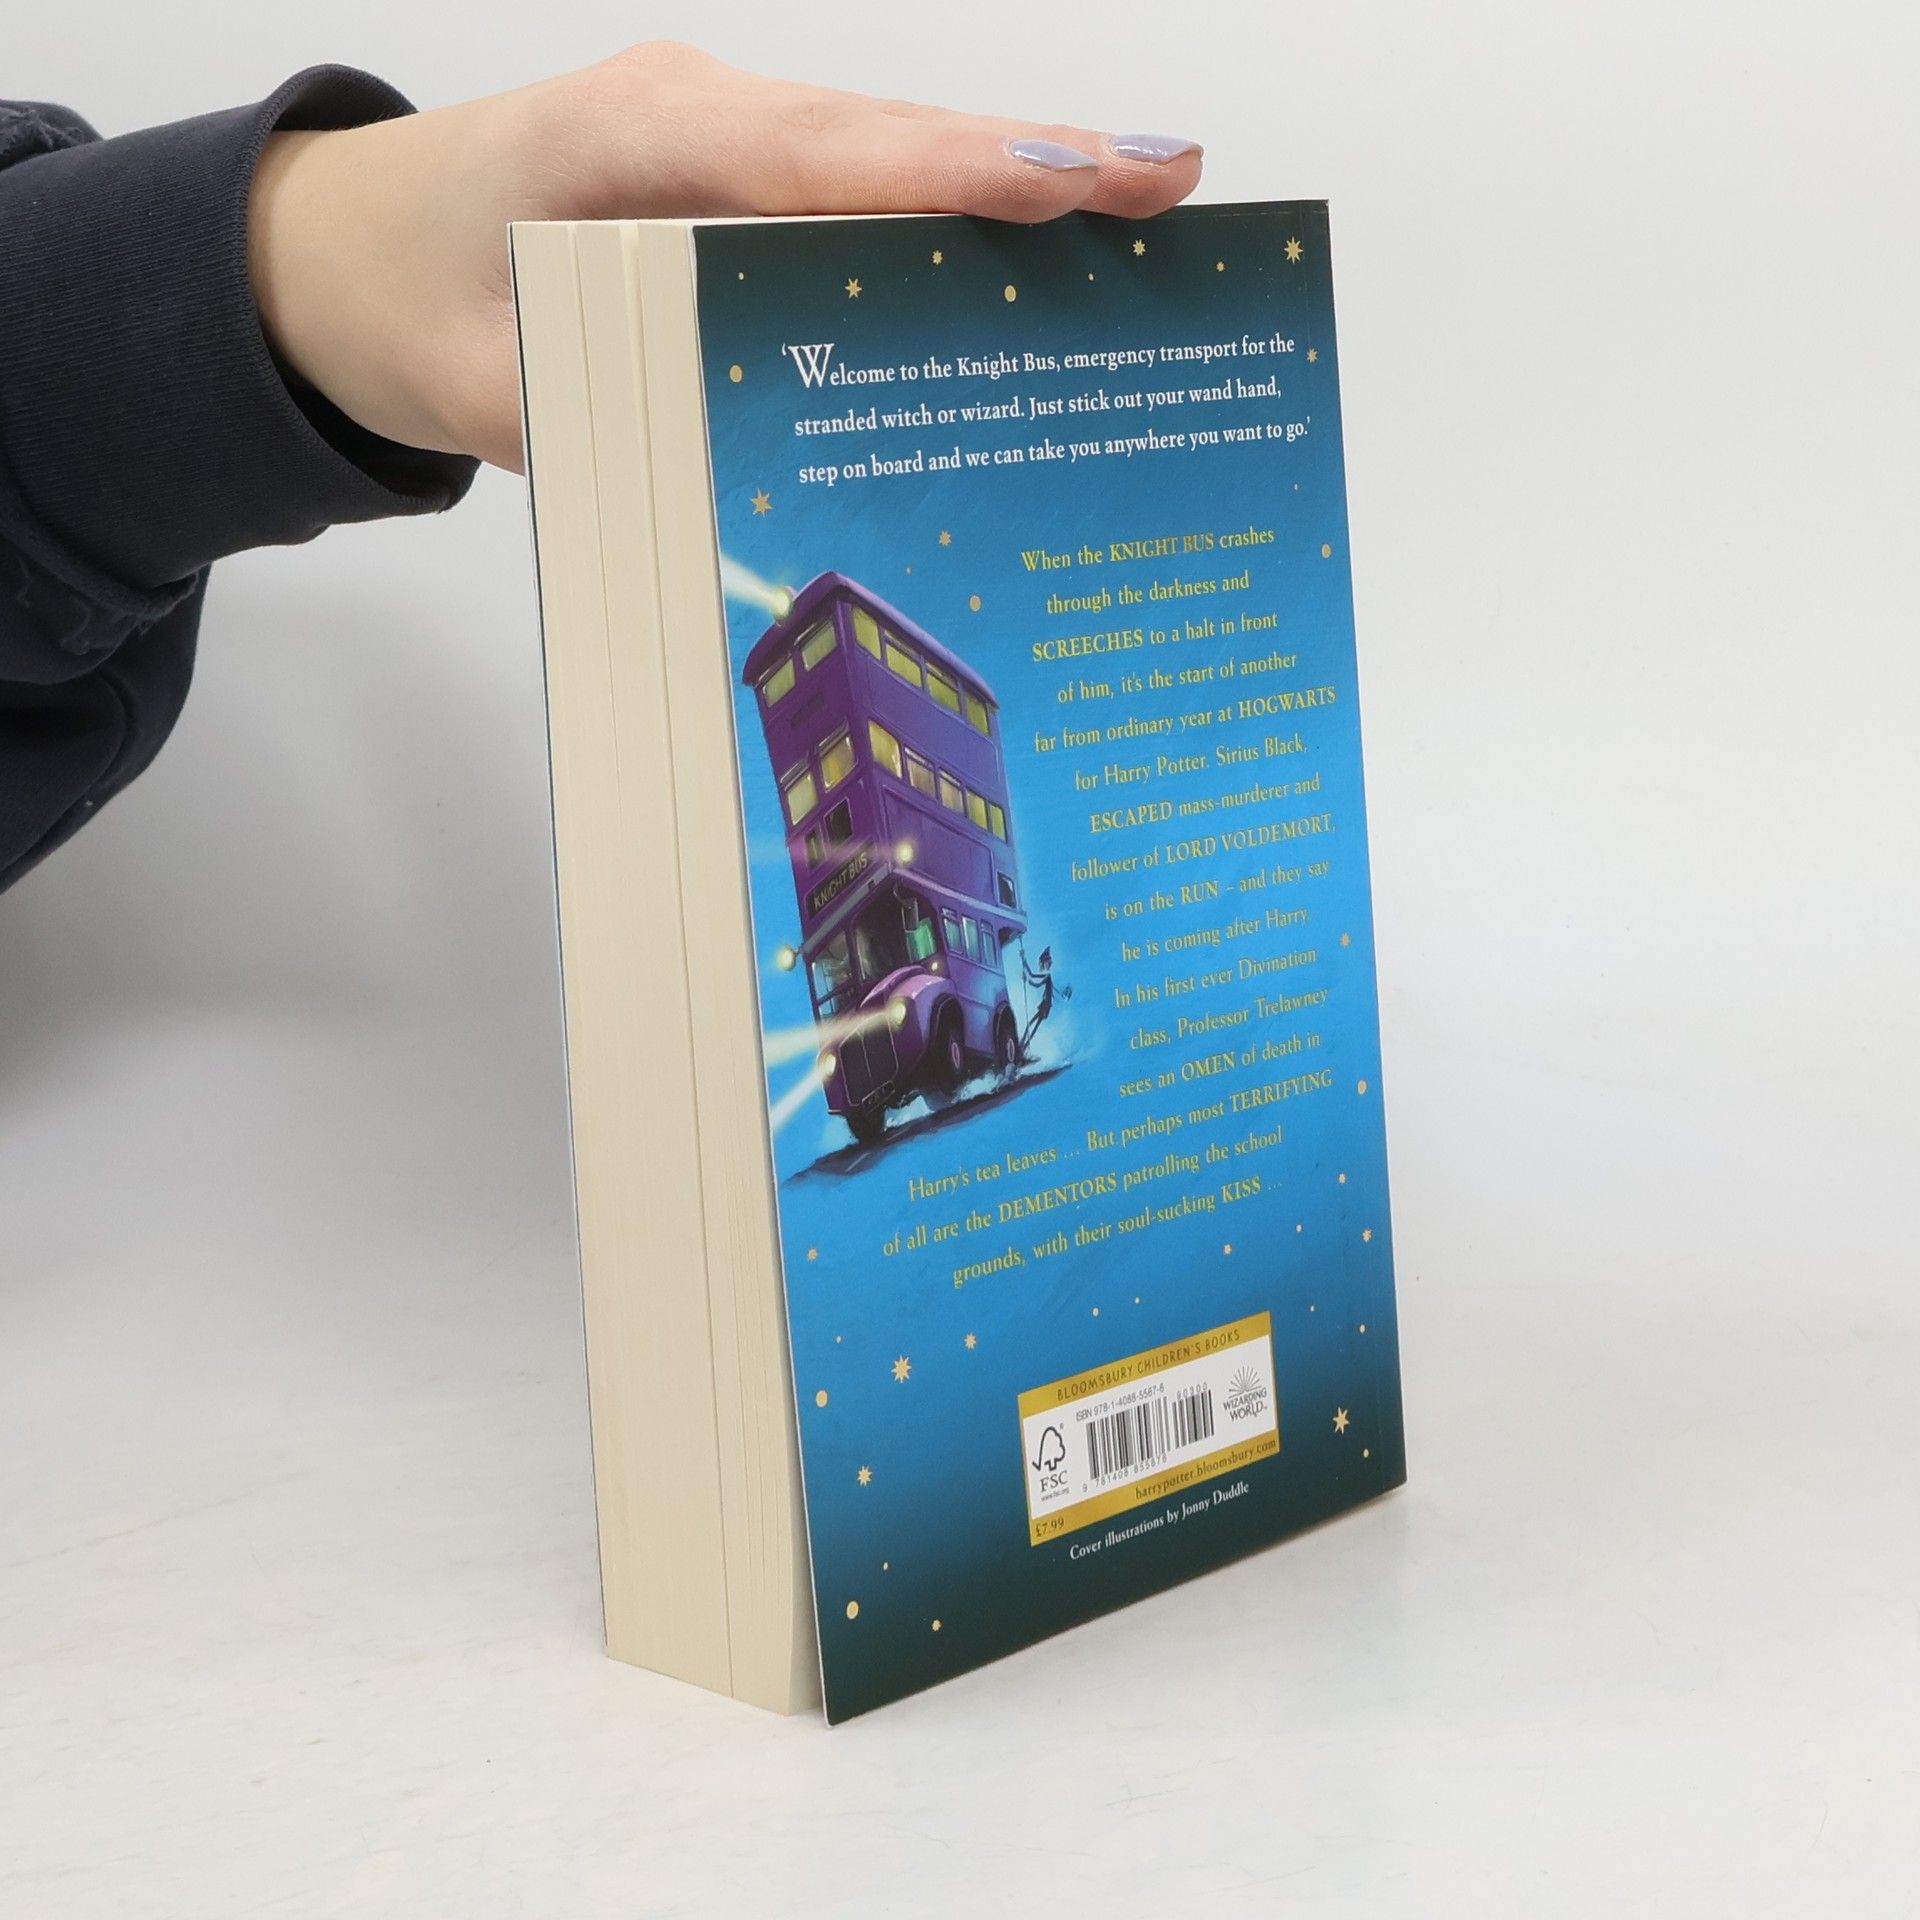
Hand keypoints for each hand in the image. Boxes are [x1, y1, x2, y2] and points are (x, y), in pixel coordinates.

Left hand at [248, 43, 1203, 472]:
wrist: (336, 254)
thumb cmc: (402, 296)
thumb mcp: (480, 379)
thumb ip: (605, 415)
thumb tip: (741, 468)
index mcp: (633, 140)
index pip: (818, 157)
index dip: (946, 177)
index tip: (1065, 185)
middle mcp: (695, 118)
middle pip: (890, 137)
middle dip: (1033, 163)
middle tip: (1170, 180)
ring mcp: (720, 140)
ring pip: (889, 155)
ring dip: (1013, 181)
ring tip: (1144, 203)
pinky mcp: (731, 178)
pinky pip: (858, 188)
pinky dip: (949, 211)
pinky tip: (1032, 246)